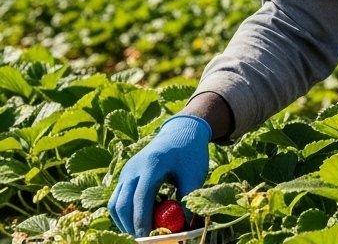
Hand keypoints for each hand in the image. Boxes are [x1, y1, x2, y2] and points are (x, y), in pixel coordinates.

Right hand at [108, 114, 211, 235]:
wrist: (181, 131)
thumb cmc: (190, 153)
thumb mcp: (194, 174)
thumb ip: (188, 197)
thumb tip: (184, 225)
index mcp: (152, 165)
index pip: (141, 198)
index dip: (142, 220)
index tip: (149, 237)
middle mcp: (133, 168)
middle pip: (121, 203)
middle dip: (130, 225)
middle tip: (144, 240)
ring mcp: (126, 172)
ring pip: (115, 203)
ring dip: (124, 221)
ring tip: (141, 233)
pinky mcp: (125, 176)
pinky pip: (117, 199)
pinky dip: (125, 213)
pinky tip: (140, 220)